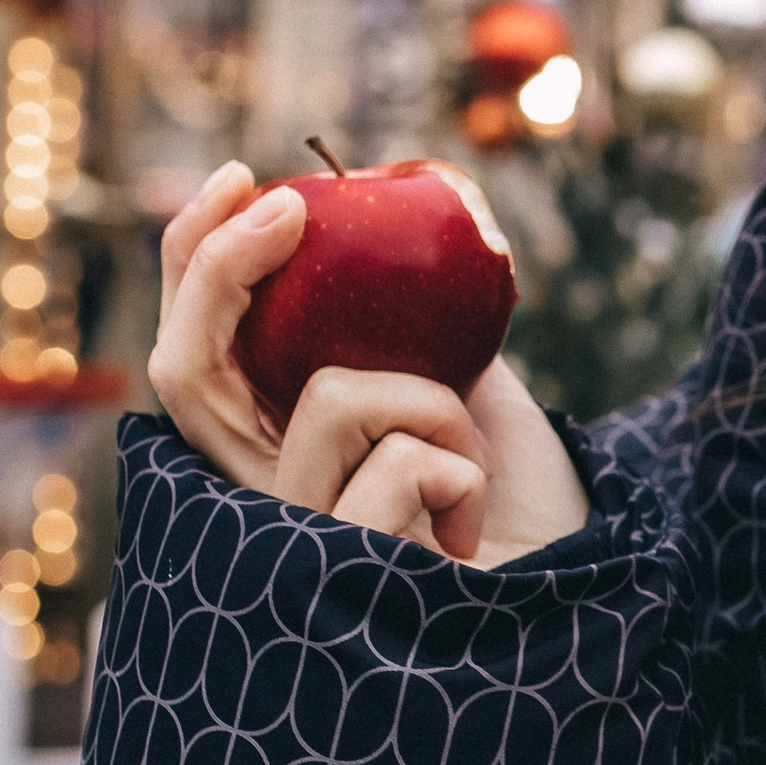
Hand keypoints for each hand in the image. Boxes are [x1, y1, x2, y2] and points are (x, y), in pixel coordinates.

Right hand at [150, 159, 590, 563]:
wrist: (581, 587)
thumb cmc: (522, 503)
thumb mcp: (462, 382)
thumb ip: (410, 321)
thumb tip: (397, 211)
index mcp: (274, 453)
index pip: (192, 358)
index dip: (192, 263)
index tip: (242, 178)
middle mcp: (265, 504)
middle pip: (185, 375)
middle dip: (219, 268)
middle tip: (287, 204)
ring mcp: (301, 547)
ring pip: (329, 403)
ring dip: (429, 397)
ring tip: (469, 451)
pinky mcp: (352, 576)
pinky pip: (396, 463)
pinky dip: (459, 462)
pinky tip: (475, 517)